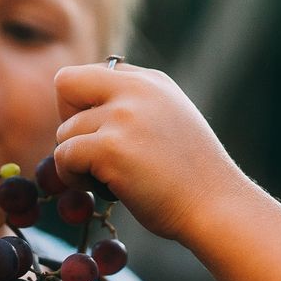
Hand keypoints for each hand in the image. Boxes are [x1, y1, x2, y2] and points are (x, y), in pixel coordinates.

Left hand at [53, 63, 250, 244]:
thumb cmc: (191, 176)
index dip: (84, 105)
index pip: (89, 74)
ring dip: (77, 159)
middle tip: (91, 151)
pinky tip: (103, 189)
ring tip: (110, 177)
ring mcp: (123, 116)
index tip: (102, 133)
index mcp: (151, 81)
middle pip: (66, 84)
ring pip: (65, 130)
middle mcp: (137, 88)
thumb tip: (82, 111)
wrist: (216, 207)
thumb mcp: (169, 120)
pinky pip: (64, 156)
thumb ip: (133, 106)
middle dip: (68, 120)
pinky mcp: (111, 147)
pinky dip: (73, 178)